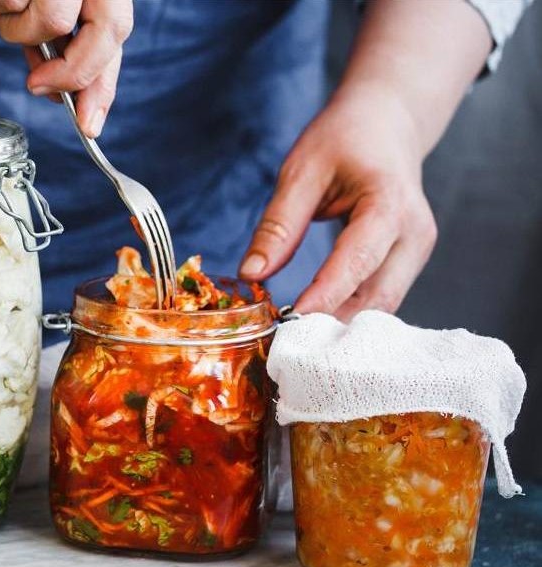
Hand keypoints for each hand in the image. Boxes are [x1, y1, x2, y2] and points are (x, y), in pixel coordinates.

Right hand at [0, 0, 132, 137]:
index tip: (89, 124)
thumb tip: (56, 90)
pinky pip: (9, 2)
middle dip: (70, 72)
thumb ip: (59, 43)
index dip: (103, 85)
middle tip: (38, 86)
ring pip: (49, 22)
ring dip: (17, 29)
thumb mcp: (46, 1)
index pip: (116, 36)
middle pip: (104, 34)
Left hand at [238, 86, 437, 321]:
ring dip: (341, 324)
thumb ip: (279, 224)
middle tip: (286, 342)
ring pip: (381, 306)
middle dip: (333, 322)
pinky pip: (380, 298)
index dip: (326, 294)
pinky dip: (349, 313)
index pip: (358, 259)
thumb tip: (251, 274)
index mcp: (389, 203)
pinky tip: (315, 325)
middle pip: (377, 296)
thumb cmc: (345, 138)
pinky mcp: (408, 262)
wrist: (389, 121)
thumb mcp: (301, 169)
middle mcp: (414, 233)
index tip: (291, 321)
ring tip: (296, 339)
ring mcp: (416, 251)